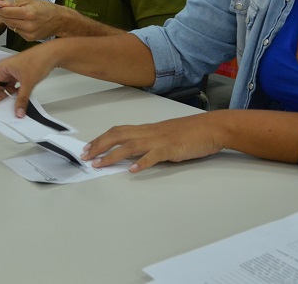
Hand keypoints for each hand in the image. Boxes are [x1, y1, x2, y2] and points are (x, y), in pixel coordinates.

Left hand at [0, 0, 68, 41]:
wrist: (60, 21)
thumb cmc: (46, 8)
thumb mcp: (30, 0)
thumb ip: (14, 2)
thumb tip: (0, 3)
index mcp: (29, 13)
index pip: (7, 12)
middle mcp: (28, 25)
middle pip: (7, 20)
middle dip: (0, 14)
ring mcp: (29, 33)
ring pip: (11, 26)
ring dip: (6, 20)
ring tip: (6, 13)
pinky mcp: (29, 39)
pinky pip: (17, 31)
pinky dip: (14, 25)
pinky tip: (17, 21)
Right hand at [0, 43, 58, 114]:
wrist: (51, 54)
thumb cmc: (37, 61)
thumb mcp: (28, 83)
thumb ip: (22, 99)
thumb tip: (18, 112)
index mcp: (1, 68)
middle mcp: (4, 70)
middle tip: (5, 109)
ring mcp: (11, 72)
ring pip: (4, 88)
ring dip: (7, 96)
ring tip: (14, 104)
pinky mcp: (18, 74)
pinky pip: (11, 86)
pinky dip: (14, 93)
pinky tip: (19, 97)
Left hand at [81, 113, 225, 172]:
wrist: (211, 127)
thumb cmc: (191, 132)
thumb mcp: (165, 136)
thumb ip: (149, 143)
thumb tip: (134, 155)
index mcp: (147, 129)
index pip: (117, 131)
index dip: (101, 139)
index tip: (88, 148)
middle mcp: (149, 132)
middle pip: (117, 136)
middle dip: (99, 146)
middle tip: (85, 156)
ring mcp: (159, 140)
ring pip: (130, 145)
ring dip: (112, 155)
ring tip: (99, 164)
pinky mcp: (171, 149)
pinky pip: (154, 156)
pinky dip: (141, 163)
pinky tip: (132, 170)